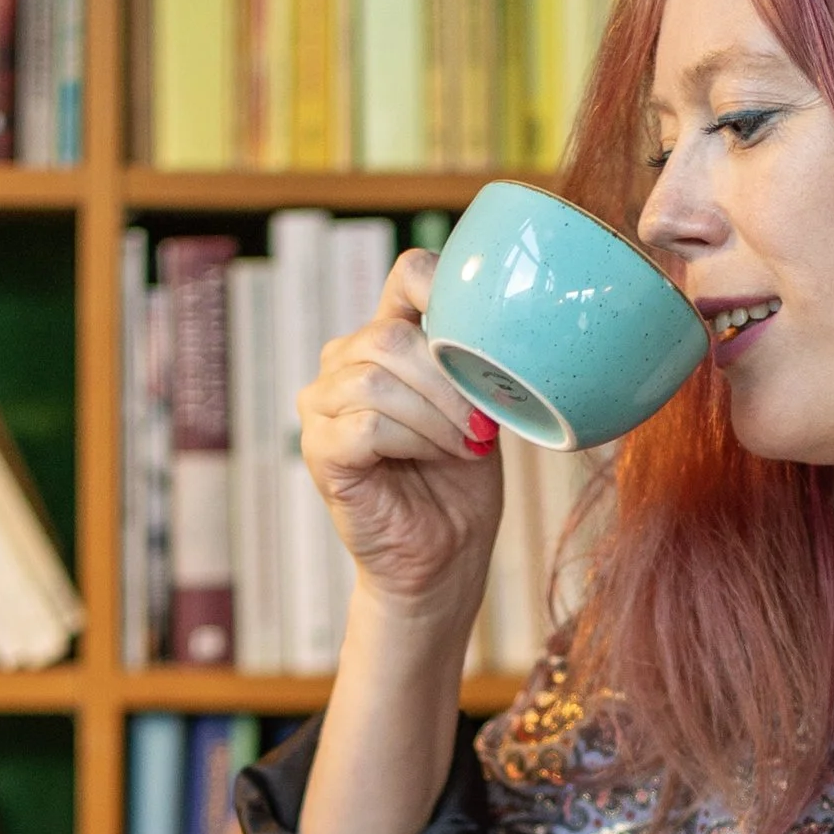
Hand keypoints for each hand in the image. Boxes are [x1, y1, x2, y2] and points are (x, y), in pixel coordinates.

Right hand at [300, 248, 503, 624]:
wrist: (446, 557)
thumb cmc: (463, 483)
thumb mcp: (480, 408)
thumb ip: (475, 361)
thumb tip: (513, 323)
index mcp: (388, 339)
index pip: (407, 276)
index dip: (444, 287)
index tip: (483, 327)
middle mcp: (344, 363)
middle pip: (389, 337)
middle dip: (448, 381)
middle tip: (482, 424)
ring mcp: (322, 407)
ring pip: (374, 381)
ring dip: (435, 417)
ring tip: (465, 447)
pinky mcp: (320, 452)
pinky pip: (365, 426)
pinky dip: (413, 442)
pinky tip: (438, 458)